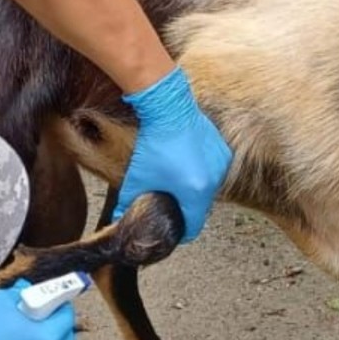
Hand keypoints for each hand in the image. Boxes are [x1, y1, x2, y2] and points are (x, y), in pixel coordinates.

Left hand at [113, 66, 232, 242]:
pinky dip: (202, 172)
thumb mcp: (136, 178)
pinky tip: (186, 163)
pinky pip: (214, 170)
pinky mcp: (223, 150)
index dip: (182, 231)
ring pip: (209, 188)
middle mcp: (214, 181)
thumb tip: (116, 222)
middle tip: (171, 201)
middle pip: (202, 207)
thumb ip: (125, 205)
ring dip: (195, 188)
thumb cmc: (152, 143)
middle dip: (187, 207)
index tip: (173, 229)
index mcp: (195, 192)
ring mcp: (221, 164)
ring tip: (177, 179)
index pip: (194, 226)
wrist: (168, 108)